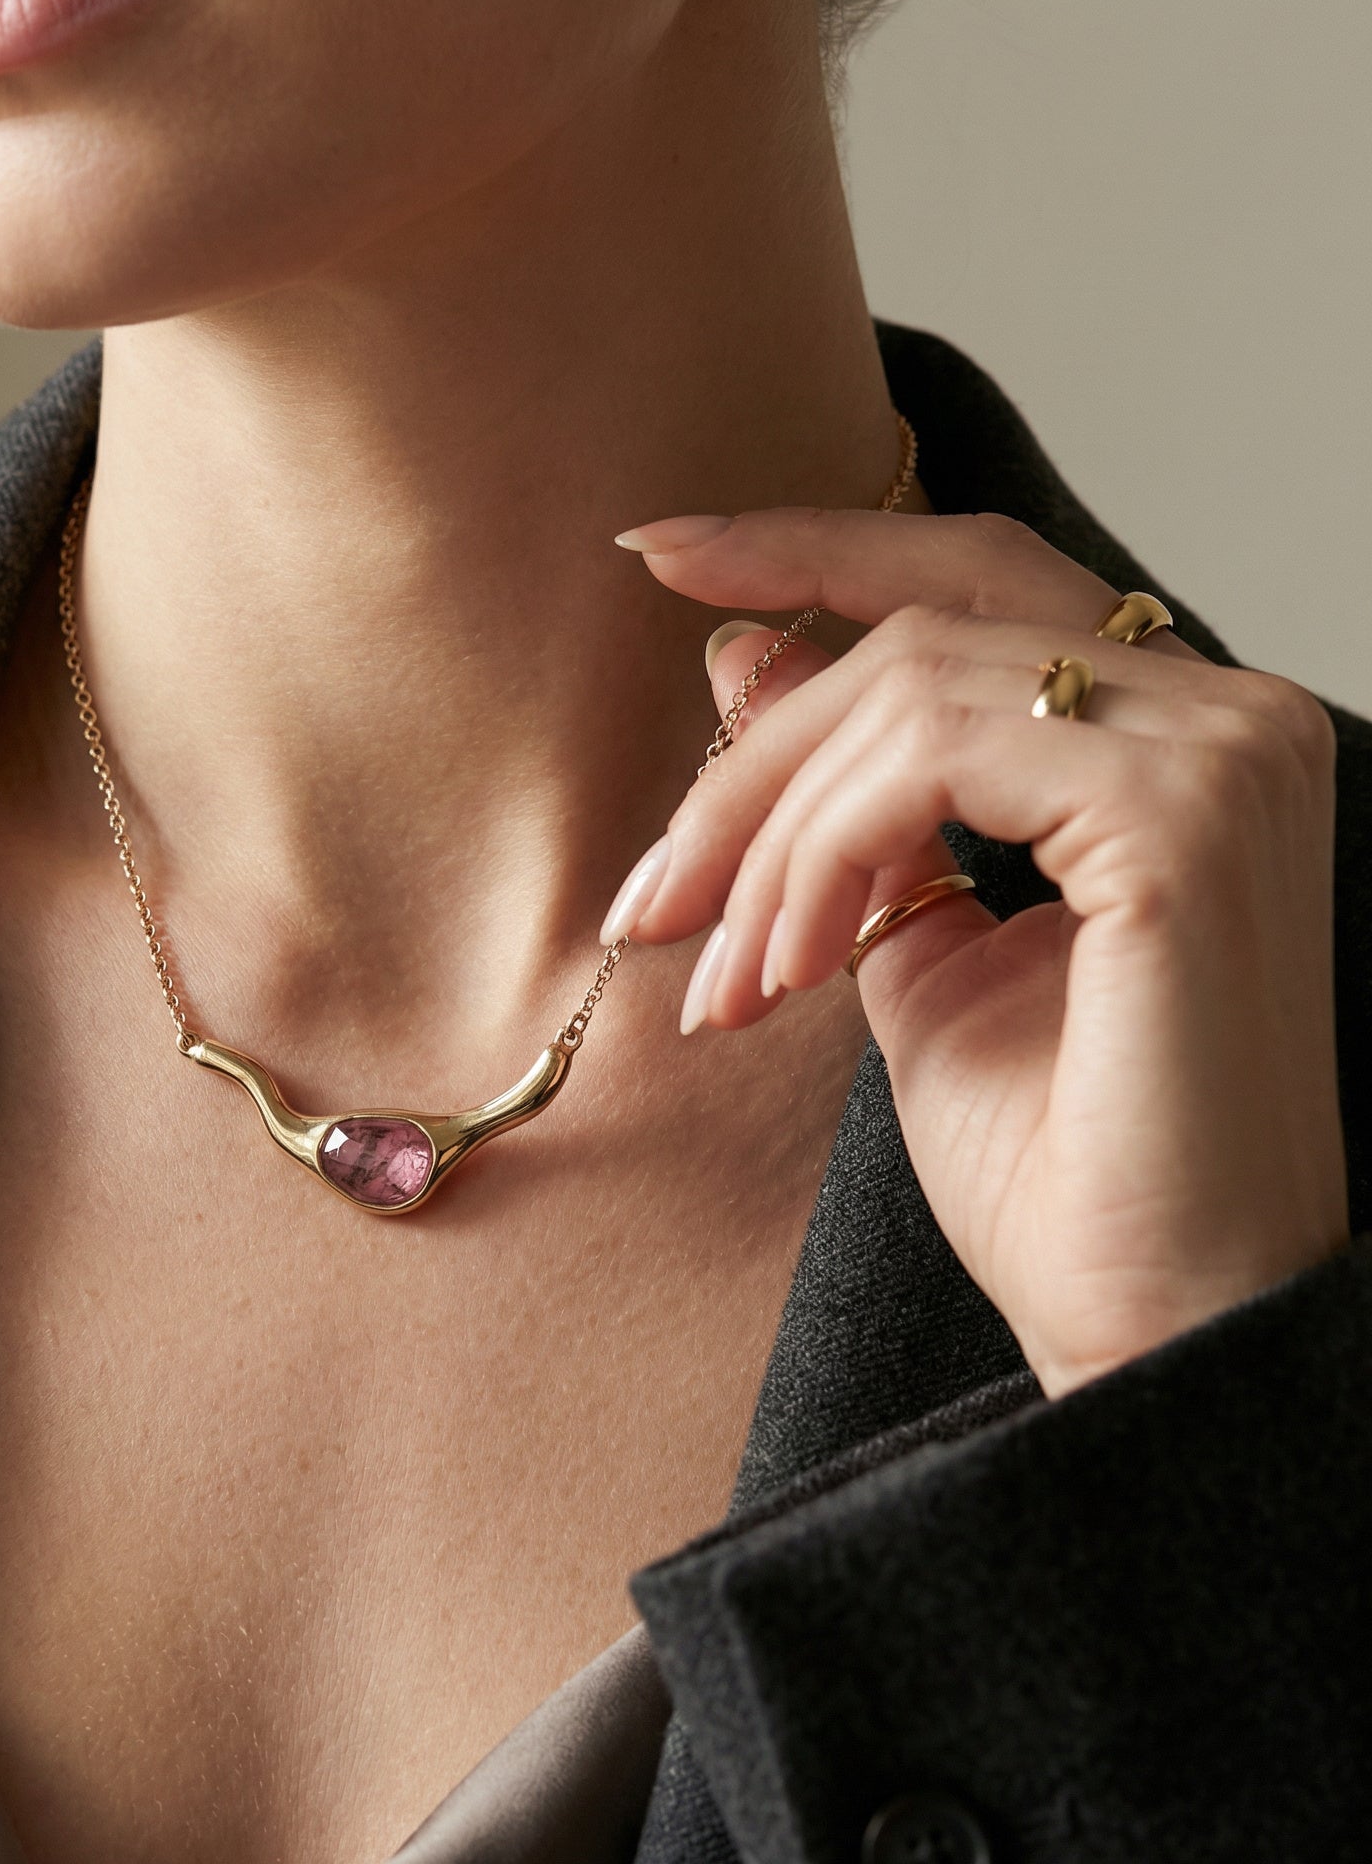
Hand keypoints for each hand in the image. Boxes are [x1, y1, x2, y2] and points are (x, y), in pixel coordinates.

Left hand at [609, 507, 1349, 1395]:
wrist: (1145, 1320)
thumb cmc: (1051, 1164)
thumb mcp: (904, 944)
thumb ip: (841, 801)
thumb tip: (740, 653)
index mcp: (1169, 737)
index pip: (973, 576)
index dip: (811, 548)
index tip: (659, 555)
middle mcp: (1220, 715)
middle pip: (915, 629)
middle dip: (748, 761)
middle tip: (648, 904)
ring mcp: (1219, 751)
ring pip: (903, 689)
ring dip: (768, 839)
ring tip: (725, 982)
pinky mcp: (1184, 811)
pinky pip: (929, 759)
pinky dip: (820, 857)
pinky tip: (788, 971)